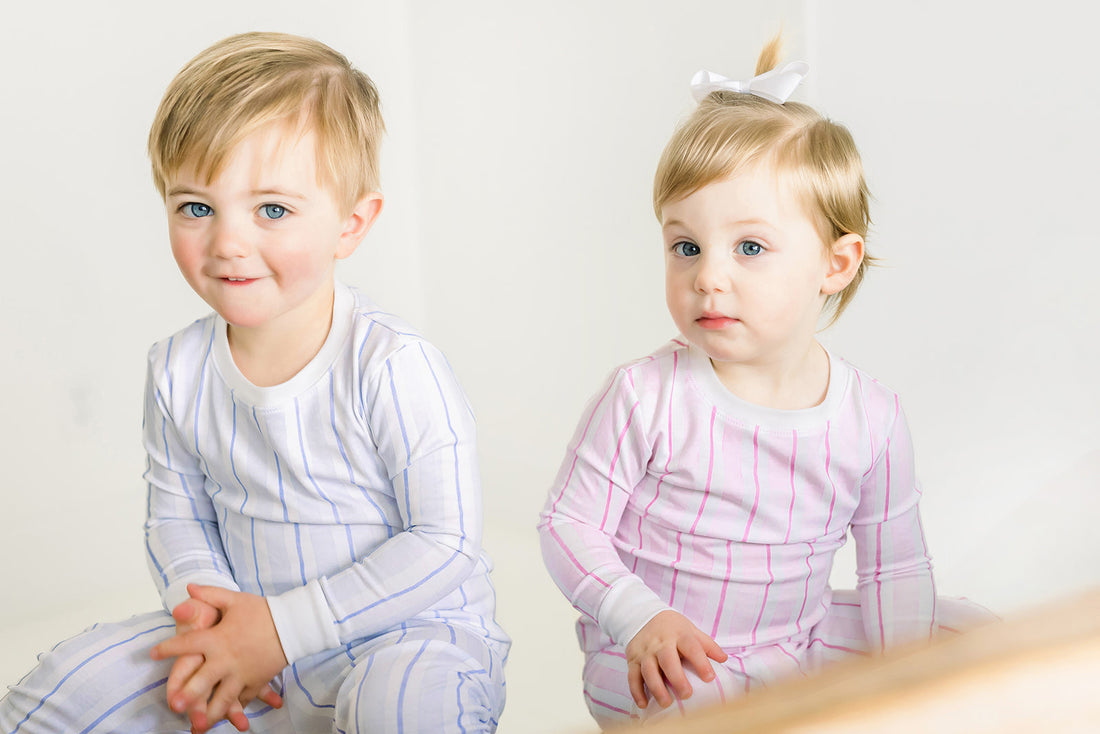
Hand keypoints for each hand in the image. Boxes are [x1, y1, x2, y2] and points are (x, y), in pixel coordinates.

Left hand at [152, 585, 287, 731]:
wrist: (294, 624)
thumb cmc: (263, 611)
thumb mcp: (235, 600)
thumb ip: (210, 595)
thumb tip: (188, 588)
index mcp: (218, 639)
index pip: (187, 644)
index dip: (168, 648)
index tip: (152, 654)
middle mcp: (226, 660)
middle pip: (203, 681)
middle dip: (188, 695)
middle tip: (175, 706)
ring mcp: (242, 674)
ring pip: (223, 699)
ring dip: (210, 713)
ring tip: (197, 726)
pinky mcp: (255, 681)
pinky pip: (243, 698)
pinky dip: (235, 709)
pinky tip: (228, 718)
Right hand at [625, 610, 727, 708]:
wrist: (642, 614)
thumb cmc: (671, 627)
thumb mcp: (690, 629)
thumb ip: (706, 644)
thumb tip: (724, 659)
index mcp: (678, 634)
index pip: (691, 647)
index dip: (701, 662)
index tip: (710, 678)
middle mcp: (660, 643)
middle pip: (667, 660)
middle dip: (677, 678)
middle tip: (687, 695)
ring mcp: (645, 651)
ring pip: (649, 670)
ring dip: (657, 688)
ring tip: (666, 703)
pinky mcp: (632, 659)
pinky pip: (632, 676)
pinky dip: (636, 691)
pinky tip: (643, 704)